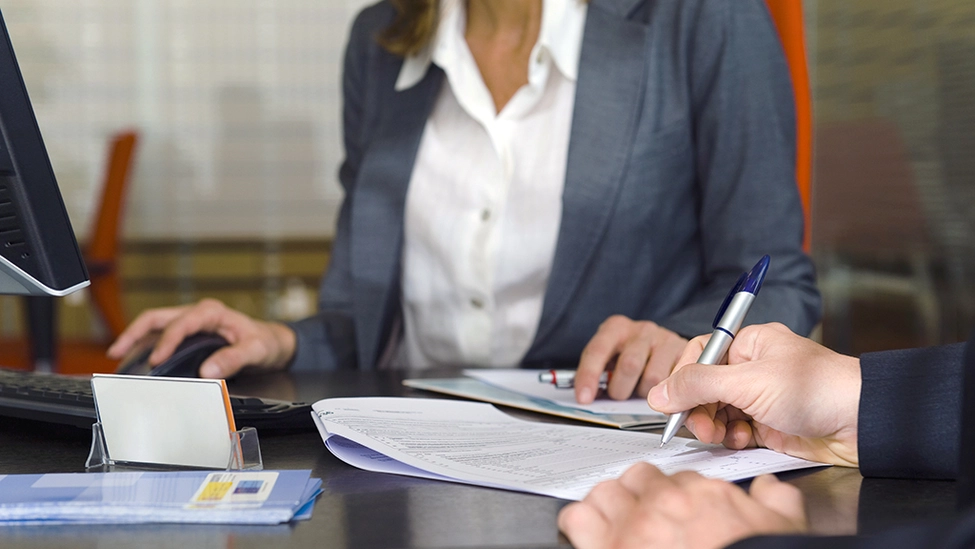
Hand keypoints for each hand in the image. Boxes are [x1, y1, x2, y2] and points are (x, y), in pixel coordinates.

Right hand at [107, 298, 296, 378]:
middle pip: (157, 317)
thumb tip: (208, 370)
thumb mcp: (256, 350)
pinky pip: (162, 335)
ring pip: (155, 324)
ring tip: (118, 354)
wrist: (273, 342)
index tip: (157, 360)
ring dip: (135, 337)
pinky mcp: (189, 334)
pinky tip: (137, 358)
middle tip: (117, 350)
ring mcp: (191, 323)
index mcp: (212, 312)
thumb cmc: (265, 342)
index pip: (182, 324)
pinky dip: (146, 344)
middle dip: (134, 332)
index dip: (167, 341)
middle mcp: (198, 314)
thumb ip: (234, 359)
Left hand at [558, 462, 806, 548]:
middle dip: (639, 492)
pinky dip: (580, 523)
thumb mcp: (781, 528)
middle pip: (638, 477)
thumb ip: (775, 502)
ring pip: (605, 492)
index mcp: (703, 494)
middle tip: (645, 513)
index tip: (677, 507)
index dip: (676, 494)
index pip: (678, 477)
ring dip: (608, 505)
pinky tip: (589, 532)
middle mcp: (665, 503)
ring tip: (614, 520)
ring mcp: (634, 525)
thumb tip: (770, 488)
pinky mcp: (608, 548)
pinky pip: (577, 519)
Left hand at [575, 316, 686, 402]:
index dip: (589, 376)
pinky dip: (665, 393)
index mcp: (615, 328)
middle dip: (620, 389)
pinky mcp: (685, 351)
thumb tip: (588, 397)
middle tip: (620, 395)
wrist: (661, 343)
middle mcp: (641, 330)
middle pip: (629, 365)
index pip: (597, 351)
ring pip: (653, 378)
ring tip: (641, 389)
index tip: (584, 398)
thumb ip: (599, 373)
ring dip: (645, 394)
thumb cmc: (629, 354)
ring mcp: (664, 339)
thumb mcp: (610, 357)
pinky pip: (674, 381)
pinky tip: (661, 389)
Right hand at [647, 322, 860, 465]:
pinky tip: (741, 440)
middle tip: (699, 425)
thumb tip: (658, 393)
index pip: (700, 354)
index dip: (684, 377)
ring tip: (720, 434)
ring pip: (717, 411)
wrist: (864, 423)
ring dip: (713, 425)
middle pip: (705, 386)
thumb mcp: (748, 382)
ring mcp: (761, 398)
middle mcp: (754, 368)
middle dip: (697, 407)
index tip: (672, 399)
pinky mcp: (770, 425)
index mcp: (750, 344)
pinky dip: (732, 438)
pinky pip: (735, 431)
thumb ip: (697, 385)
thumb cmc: (818, 388)